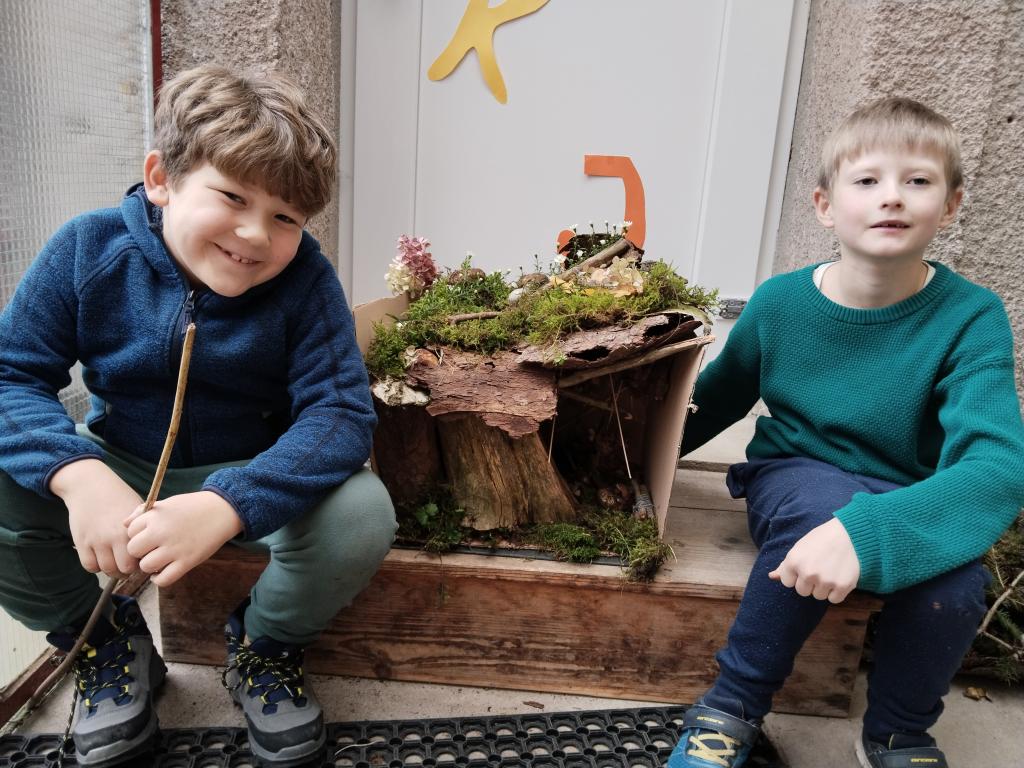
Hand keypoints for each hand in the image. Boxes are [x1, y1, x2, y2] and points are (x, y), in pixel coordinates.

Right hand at [50, 459, 141, 578]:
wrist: (89, 486)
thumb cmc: (118, 497)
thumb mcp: (136, 508)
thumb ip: (144, 528)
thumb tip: (154, 547)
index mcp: (132, 529)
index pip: (142, 557)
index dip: (143, 561)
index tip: (143, 558)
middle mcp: (114, 537)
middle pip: (124, 569)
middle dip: (128, 570)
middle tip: (128, 565)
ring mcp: (97, 541)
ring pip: (106, 569)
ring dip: (112, 570)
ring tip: (115, 562)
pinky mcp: (81, 542)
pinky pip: (89, 566)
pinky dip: (95, 566)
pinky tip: (101, 558)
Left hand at [125, 491, 243, 586]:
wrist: (222, 511)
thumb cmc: (193, 506)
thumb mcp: (167, 503)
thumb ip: (143, 512)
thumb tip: (124, 525)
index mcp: (155, 517)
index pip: (130, 532)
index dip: (137, 534)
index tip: (147, 534)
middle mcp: (161, 533)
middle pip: (134, 550)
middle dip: (140, 551)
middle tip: (151, 548)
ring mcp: (174, 549)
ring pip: (146, 566)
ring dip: (150, 565)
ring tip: (159, 559)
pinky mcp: (187, 562)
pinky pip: (163, 580)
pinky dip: (159, 579)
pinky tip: (163, 572)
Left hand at [768, 517, 859, 603]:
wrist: (850, 533)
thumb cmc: (822, 539)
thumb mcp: (800, 547)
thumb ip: (785, 565)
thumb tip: (772, 577)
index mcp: (793, 561)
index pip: (787, 582)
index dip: (795, 575)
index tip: (805, 566)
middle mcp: (808, 573)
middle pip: (802, 591)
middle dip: (809, 583)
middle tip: (819, 568)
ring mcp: (825, 581)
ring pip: (818, 596)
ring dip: (824, 587)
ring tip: (830, 570)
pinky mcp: (843, 586)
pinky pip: (834, 599)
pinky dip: (837, 592)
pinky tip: (839, 577)